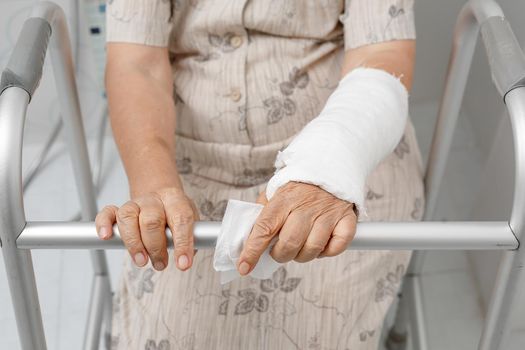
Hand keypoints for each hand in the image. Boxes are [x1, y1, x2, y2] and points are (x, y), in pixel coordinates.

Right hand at [95, 187, 198, 270]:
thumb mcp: (190, 221)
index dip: (183, 243)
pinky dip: (104, 224)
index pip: (181, 219)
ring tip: (141, 261)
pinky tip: (106, 236)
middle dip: (156, 248)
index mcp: (175, 200)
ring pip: (128, 217)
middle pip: (152, 220)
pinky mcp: (118, 210)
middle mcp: (154, 200)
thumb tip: (184, 259)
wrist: (161, 196)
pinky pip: (107, 213)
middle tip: (161, 264)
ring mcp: (135, 204)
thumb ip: (190, 238)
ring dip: (134, 243)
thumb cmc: (174, 214)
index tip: (183, 263)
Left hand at [237, 182, 357, 274]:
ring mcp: (328, 213)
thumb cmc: (298, 188)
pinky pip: (337, 247)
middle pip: (289, 243)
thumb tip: (247, 239)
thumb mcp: (275, 193)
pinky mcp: (346, 219)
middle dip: (280, 255)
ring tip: (300, 248)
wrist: (330, 169)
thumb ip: (262, 214)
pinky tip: (321, 245)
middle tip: (280, 251)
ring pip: (312, 249)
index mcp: (283, 199)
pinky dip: (327, 253)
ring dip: (303, 256)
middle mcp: (306, 205)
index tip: (244, 266)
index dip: (252, 250)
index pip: (264, 228)